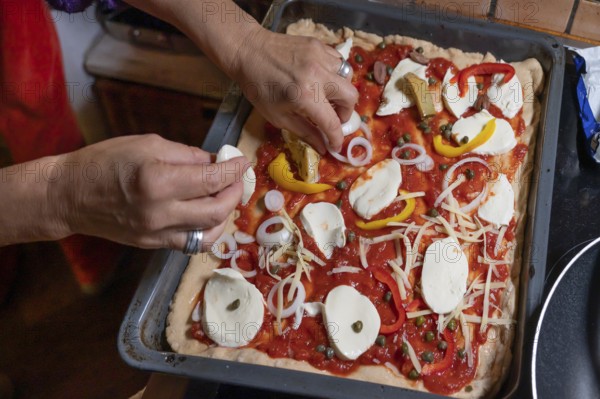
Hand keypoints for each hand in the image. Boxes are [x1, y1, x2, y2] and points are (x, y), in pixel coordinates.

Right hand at [50, 134, 246, 250]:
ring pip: (209, 232)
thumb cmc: (104, 162)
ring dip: (226, 214)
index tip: (243, 162)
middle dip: (235, 193)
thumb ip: (186, 155)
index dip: (234, 170)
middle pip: (217, 210)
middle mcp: (160, 211)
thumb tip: (215, 163)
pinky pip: (192, 243)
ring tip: (225, 196)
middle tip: (237, 179)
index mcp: (158, 180)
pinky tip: (209, 216)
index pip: (211, 179)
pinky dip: (208, 230)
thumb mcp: (147, 145)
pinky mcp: (153, 244)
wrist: (69, 195)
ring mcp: (157, 233)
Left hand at [234, 28, 358, 152]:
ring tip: (326, 95)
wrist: (249, 52)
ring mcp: (320, 57)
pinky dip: (334, 74)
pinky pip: (338, 62)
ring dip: (340, 91)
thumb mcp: (278, 116)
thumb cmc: (259, 88)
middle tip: (333, 117)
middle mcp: (317, 75)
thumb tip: (323, 147)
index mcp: (305, 96)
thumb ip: (305, 131)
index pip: (332, 122)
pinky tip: (321, 78)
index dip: (336, 138)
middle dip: (345, 112)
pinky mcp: (319, 45)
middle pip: (351, 97)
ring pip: (347, 77)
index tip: (334, 144)